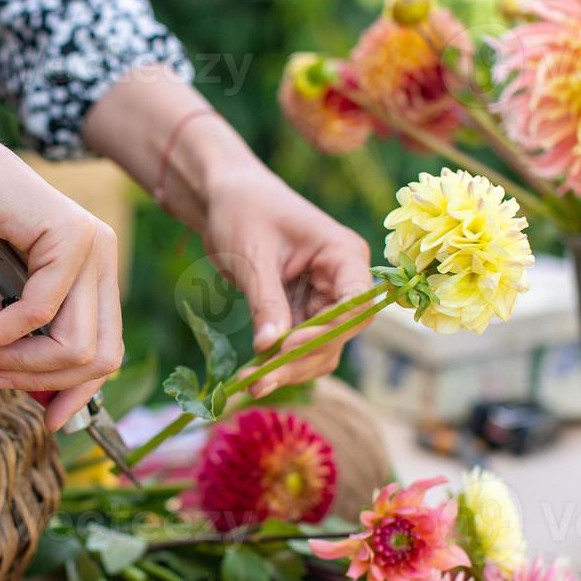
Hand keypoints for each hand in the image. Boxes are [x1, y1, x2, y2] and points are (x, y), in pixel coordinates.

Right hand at [0, 88, 123, 431]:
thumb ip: (21, 331)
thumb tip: (32, 387)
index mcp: (93, 268)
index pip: (106, 348)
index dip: (78, 392)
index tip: (46, 420)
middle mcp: (102, 254)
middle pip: (99, 355)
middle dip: (44, 382)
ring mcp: (91, 244)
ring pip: (75, 344)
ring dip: (20, 362)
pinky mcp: (68, 236)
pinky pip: (39, 311)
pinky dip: (2, 333)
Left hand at [83, 70, 371, 398]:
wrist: (223, 196)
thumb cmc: (242, 209)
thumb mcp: (253, 255)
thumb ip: (267, 301)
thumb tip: (271, 348)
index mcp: (344, 256)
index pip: (357, 305)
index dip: (329, 332)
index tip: (288, 346)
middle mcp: (343, 280)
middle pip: (339, 335)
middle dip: (301, 360)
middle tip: (261, 382)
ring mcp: (322, 297)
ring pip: (318, 347)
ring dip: (288, 368)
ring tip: (250, 385)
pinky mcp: (299, 310)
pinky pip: (295, 344)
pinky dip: (276, 361)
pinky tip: (250, 376)